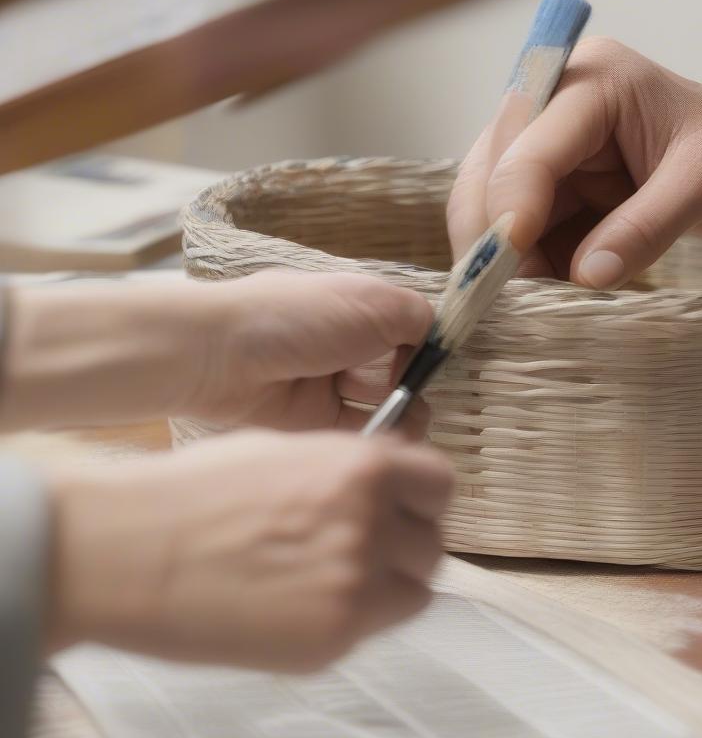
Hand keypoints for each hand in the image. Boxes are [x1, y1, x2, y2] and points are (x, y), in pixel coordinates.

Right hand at [46, 429, 453, 671]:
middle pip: (432, 544)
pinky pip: (372, 630)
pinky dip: (353, 620)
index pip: (441, 485)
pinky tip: (302, 607)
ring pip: (415, 593)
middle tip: (364, 551)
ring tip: (334, 582)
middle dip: (406, 546)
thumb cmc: (194, 491)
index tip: (405, 508)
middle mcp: (374, 524)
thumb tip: (388, 479)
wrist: (129, 552)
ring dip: (389, 587)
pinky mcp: (333, 639)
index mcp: (364, 467)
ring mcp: (357, 586)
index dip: (423, 498)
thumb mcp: (285, 450)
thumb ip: (348, 467)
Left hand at [187, 271, 433, 430]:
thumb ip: (419, 318)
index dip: (428, 343)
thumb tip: (440, 340)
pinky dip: (381, 434)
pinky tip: (394, 436)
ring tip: (410, 416)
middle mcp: (345, 343)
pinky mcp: (315, 422)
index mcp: (357, 306)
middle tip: (420, 391)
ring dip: (405, 410)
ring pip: (383, 402)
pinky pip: (360, 431)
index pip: (408, 326)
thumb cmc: (300, 316)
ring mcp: (330, 383)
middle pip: (399, 367)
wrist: (223, 357)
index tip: (442, 360)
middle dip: (416, 381)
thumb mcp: (375, 302)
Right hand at [447, 38, 701, 286]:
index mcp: (596, 81)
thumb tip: (582, 277)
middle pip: (494, 170)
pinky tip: (546, 296)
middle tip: (492, 298)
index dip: (509, 206)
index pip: (529, 143)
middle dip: (489, 233)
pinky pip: (533, 236)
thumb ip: (644, 227)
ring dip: (505, 257)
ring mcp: (567, 155)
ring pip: (502, 207)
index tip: (504, 270)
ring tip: (523, 305)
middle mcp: (566, 108)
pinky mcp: (577, 197)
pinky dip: (532, 268)